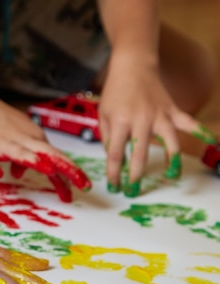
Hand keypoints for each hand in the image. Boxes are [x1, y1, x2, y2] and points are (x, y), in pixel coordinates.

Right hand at [0, 87, 90, 202]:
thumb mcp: (14, 139)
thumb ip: (21, 156)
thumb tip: (20, 173)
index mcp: (34, 139)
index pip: (57, 157)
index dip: (71, 172)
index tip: (84, 187)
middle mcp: (24, 140)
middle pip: (48, 154)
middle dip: (67, 169)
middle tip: (82, 184)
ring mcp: (3, 142)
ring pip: (21, 153)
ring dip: (35, 162)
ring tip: (49, 172)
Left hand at [99, 56, 202, 196]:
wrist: (133, 65)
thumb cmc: (116, 91)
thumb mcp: (103, 113)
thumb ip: (107, 136)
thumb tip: (114, 158)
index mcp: (120, 121)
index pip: (115, 154)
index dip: (114, 173)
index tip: (114, 185)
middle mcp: (141, 120)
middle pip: (139, 154)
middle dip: (136, 175)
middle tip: (133, 190)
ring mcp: (159, 115)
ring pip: (169, 142)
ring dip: (170, 161)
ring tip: (170, 176)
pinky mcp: (172, 110)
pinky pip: (189, 123)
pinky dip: (201, 132)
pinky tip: (212, 142)